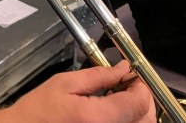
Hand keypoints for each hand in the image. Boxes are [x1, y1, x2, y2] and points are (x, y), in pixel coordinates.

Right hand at [0, 61, 154, 122]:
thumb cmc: (40, 109)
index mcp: (98, 118)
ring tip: (119, 99)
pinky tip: (113, 112)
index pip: (138, 103)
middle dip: (141, 101)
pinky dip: (127, 121)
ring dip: (137, 113)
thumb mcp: (65, 84)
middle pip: (146, 120)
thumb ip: (98, 76)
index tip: (132, 76)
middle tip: (126, 86)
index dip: (141, 86)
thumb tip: (123, 68)